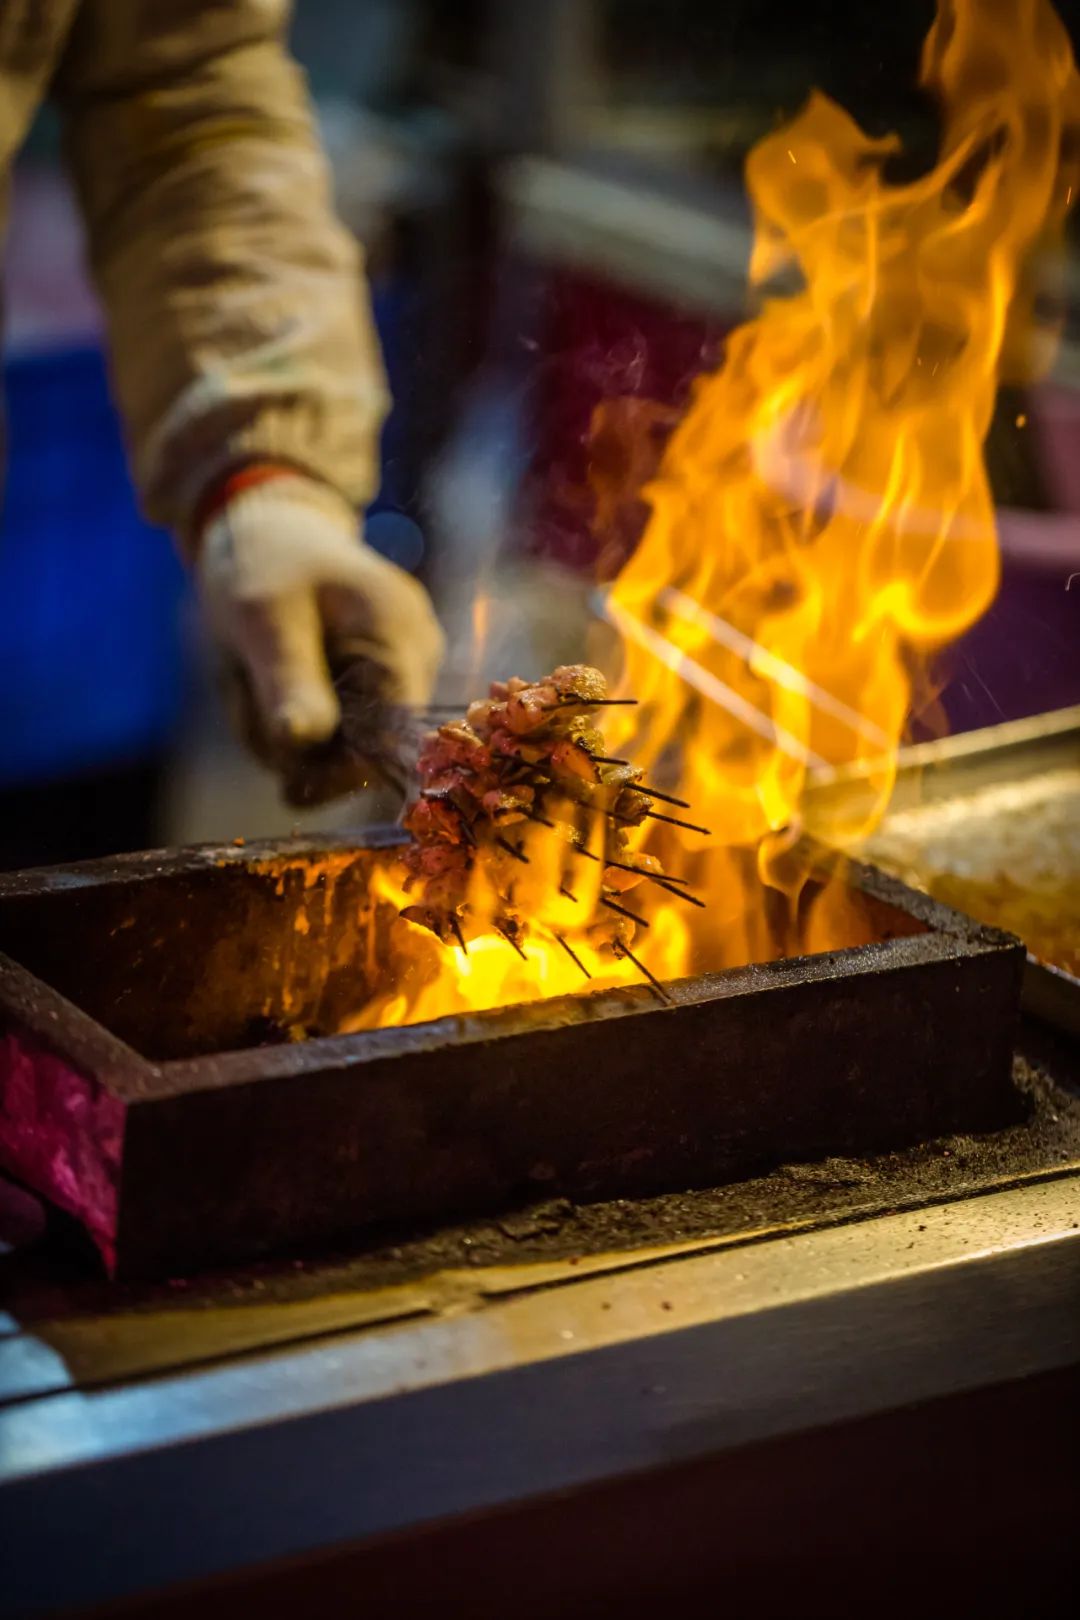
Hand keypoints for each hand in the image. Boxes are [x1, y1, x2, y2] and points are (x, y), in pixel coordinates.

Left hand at [197, 471, 442, 797]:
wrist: (265, 527)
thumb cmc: (261, 561)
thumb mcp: (261, 618)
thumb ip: (288, 680)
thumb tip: (306, 745)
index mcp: (400, 632)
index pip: (396, 735)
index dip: (345, 771)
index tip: (289, 786)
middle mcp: (420, 651)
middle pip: (374, 746)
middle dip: (307, 749)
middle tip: (251, 711)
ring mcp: (405, 664)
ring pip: (353, 743)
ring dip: (294, 737)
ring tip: (254, 687)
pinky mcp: (383, 677)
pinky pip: (343, 727)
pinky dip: (301, 720)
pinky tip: (272, 688)